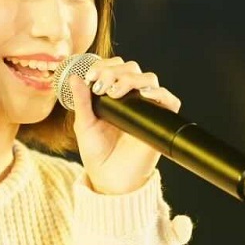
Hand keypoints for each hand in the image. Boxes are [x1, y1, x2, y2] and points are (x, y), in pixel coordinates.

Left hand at [69, 57, 182, 194]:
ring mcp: (147, 108)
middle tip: (101, 85)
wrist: (110, 178)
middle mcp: (132, 98)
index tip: (91, 76)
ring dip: (132, 79)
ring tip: (116, 92)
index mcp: (114, 94)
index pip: (116, 67)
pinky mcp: (161, 122)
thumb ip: (81, 101)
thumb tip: (74, 77)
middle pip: (133, 69)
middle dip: (116, 71)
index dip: (105, 65)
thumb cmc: (97, 153)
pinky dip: (161, 94)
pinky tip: (145, 95)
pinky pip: (170, 101)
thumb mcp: (84, 124)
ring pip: (149, 79)